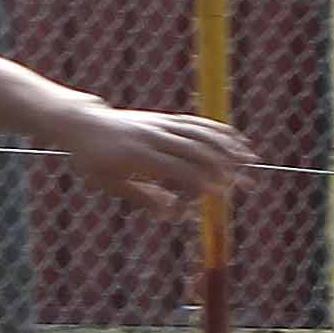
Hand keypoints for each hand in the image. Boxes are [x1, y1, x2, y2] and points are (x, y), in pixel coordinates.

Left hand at [58, 106, 253, 215]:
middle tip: (245, 182)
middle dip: (223, 166)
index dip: (200, 181)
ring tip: (251, 159)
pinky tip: (236, 138)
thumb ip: (141, 197)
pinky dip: (217, 130)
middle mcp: (152, 137)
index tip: (221, 193)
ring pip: (200, 133)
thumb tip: (170, 214)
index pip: (176, 169)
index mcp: (137, 155)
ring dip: (228, 146)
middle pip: (195, 150)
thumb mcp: (109, 183)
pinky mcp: (164, 118)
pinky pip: (195, 122)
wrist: (82, 124)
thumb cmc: (93, 160)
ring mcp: (160, 124)